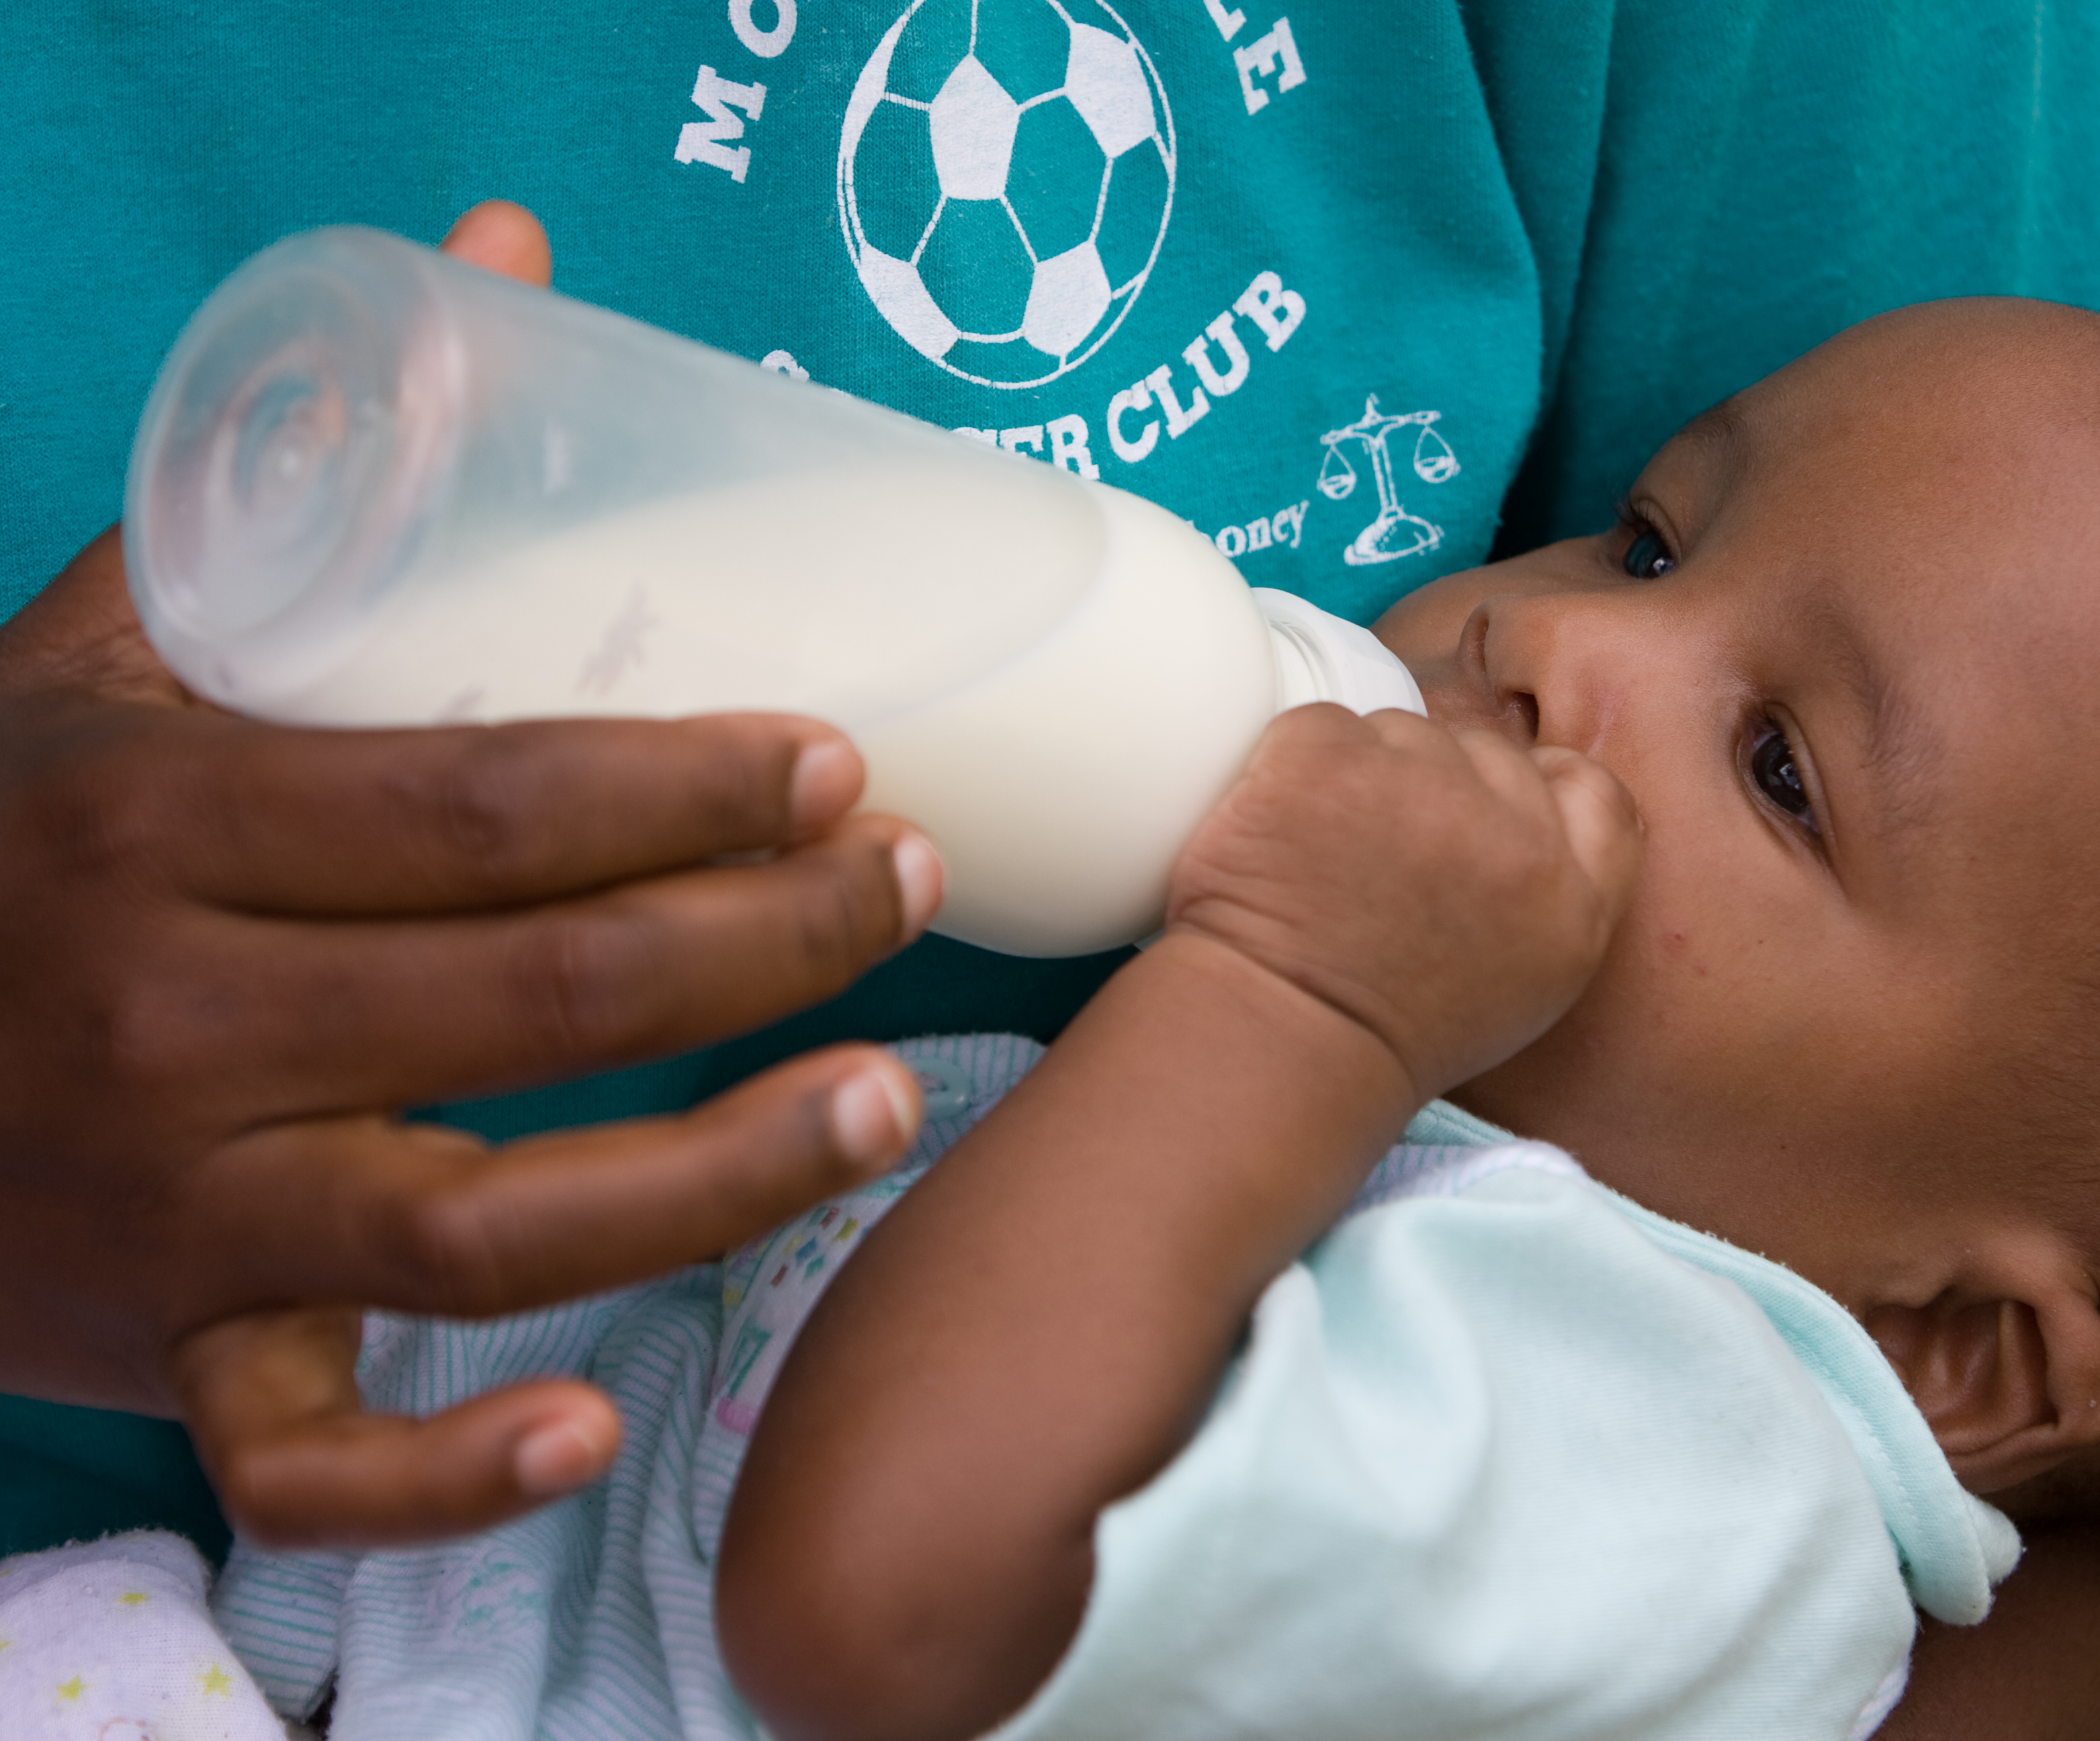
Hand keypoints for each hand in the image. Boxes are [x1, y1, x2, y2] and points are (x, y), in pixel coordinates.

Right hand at [0, 202, 940, 1545]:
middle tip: (911, 891)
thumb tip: (500, 257)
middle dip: (764, 946)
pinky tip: (597, 1431)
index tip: (846, 768)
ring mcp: (171, 1214)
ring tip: (886, 1106)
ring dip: (712, 1184)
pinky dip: (445, 1481)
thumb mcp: (106, 638)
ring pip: (486, 1231)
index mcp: (165, 823)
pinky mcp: (159, 1359)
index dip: (693, 792)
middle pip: (540, 1000)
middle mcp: (174, 1025)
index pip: (491, 806)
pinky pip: (304, 1466)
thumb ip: (306, 471)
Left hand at [1167, 703, 1642, 1100]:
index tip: (1483, 806)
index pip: (1590, 790)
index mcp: (1570, 901)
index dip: (1536, 784)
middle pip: (1483, 752)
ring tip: (1324, 856)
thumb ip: (1553, 891)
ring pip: (1400, 731)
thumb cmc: (1383, 1032)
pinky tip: (1281, 830)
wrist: (1277, 1047)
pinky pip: (1320, 725)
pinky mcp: (1331, 761)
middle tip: (1376, 856)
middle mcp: (1511, 839)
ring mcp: (1421, 790)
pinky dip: (1292, 766)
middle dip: (1432, 786)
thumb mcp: (1523, 988)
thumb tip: (1537, 797)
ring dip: (1362, 773)